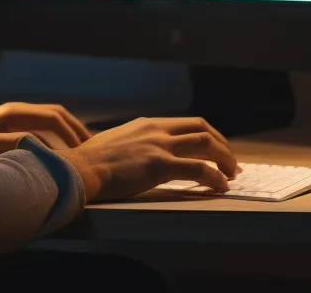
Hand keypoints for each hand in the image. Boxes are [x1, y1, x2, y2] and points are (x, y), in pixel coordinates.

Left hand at [0, 102, 93, 163]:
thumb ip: (13, 142)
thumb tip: (42, 144)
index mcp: (14, 112)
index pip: (53, 116)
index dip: (71, 131)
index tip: (82, 149)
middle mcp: (16, 113)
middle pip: (56, 115)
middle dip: (75, 129)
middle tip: (90, 148)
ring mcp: (14, 121)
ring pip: (50, 123)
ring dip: (67, 134)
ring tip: (82, 151)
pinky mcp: (10, 132)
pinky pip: (40, 132)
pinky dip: (56, 141)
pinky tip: (61, 154)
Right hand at [57, 117, 239, 201]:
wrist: (80, 169)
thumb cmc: (90, 161)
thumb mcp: (114, 141)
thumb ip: (132, 143)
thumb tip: (136, 152)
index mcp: (148, 124)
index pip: (188, 123)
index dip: (208, 135)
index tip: (215, 148)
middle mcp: (157, 131)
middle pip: (202, 129)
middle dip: (222, 144)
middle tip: (230, 162)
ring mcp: (159, 146)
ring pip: (206, 144)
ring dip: (224, 159)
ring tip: (231, 175)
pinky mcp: (159, 166)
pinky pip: (198, 169)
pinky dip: (215, 177)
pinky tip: (221, 187)